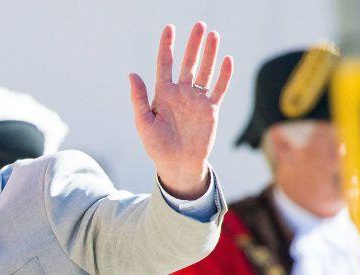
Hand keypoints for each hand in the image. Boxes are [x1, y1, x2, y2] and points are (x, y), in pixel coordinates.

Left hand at [129, 22, 233, 198]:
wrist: (177, 164)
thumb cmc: (157, 146)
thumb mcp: (143, 123)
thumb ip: (139, 98)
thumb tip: (132, 74)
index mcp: (163, 94)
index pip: (165, 64)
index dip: (167, 46)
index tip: (169, 28)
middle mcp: (181, 93)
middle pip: (188, 63)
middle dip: (193, 44)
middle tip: (200, 25)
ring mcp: (197, 100)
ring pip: (205, 71)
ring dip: (209, 54)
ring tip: (213, 35)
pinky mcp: (211, 109)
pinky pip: (219, 89)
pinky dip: (224, 75)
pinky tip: (227, 60)